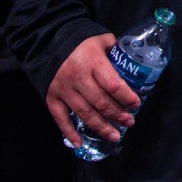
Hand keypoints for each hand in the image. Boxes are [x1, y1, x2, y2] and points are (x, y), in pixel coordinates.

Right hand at [46, 33, 141, 147]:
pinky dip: (69, 132)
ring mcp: (63, 89)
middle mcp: (78, 77)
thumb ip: (114, 49)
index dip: (126, 97)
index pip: (113, 84)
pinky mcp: (51, 97)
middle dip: (117, 115)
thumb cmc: (78, 40)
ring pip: (85, 113)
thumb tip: (130, 61)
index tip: (136, 104)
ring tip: (114, 136)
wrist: (46, 40)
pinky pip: (60, 118)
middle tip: (129, 122)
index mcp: (92, 62)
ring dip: (101, 127)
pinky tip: (79, 143)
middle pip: (101, 103)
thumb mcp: (99, 38)